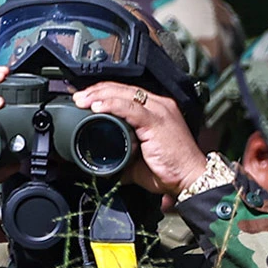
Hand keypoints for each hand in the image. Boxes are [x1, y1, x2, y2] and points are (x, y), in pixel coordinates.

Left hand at [72, 82, 205, 196]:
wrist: (190, 179)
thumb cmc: (170, 170)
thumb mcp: (140, 163)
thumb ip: (124, 159)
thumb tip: (107, 167)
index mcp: (156, 109)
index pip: (125, 93)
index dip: (102, 92)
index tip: (84, 98)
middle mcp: (158, 105)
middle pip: (121, 89)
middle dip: (96, 91)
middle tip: (77, 97)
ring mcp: (159, 110)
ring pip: (123, 94)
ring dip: (98, 95)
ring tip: (81, 101)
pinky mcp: (157, 121)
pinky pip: (130, 107)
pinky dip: (111, 105)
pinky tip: (96, 106)